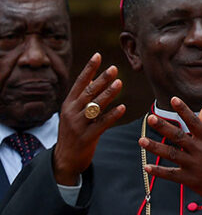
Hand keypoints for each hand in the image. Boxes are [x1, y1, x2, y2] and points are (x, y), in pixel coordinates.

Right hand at [52, 53, 124, 185]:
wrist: (65, 159)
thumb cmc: (72, 131)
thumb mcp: (72, 112)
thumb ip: (81, 96)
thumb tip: (91, 78)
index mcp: (68, 104)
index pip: (79, 82)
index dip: (89, 68)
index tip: (98, 55)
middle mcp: (71, 112)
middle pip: (88, 93)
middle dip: (101, 80)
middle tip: (114, 68)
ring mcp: (78, 125)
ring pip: (95, 106)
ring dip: (108, 94)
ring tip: (120, 83)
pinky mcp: (87, 137)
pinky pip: (101, 124)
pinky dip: (112, 115)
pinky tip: (122, 108)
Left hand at [139, 97, 201, 206]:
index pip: (194, 121)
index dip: (184, 110)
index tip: (174, 99)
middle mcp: (200, 150)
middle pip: (179, 136)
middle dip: (164, 127)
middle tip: (151, 118)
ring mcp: (194, 165)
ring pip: (172, 154)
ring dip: (155, 147)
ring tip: (141, 140)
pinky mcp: (189, 179)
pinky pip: (171, 174)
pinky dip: (158, 171)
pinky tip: (146, 166)